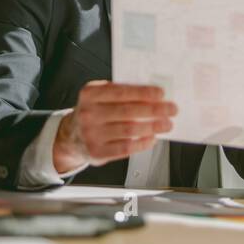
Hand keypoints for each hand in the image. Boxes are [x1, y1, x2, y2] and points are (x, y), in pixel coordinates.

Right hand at [52, 82, 176, 173]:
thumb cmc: (94, 112)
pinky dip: (142, 143)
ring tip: (166, 124)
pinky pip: (125, 148)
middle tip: (171, 110)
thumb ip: (121, 93)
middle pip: (128, 111)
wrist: (72, 136)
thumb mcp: (99, 97)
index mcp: (90, 94)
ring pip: (129, 130)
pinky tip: (152, 138)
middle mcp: (88, 113)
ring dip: (152, 127)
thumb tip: (152, 95)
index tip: (161, 94)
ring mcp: (91, 134)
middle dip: (154, 110)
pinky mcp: (96, 151)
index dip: (143, 92)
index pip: (121, 91)